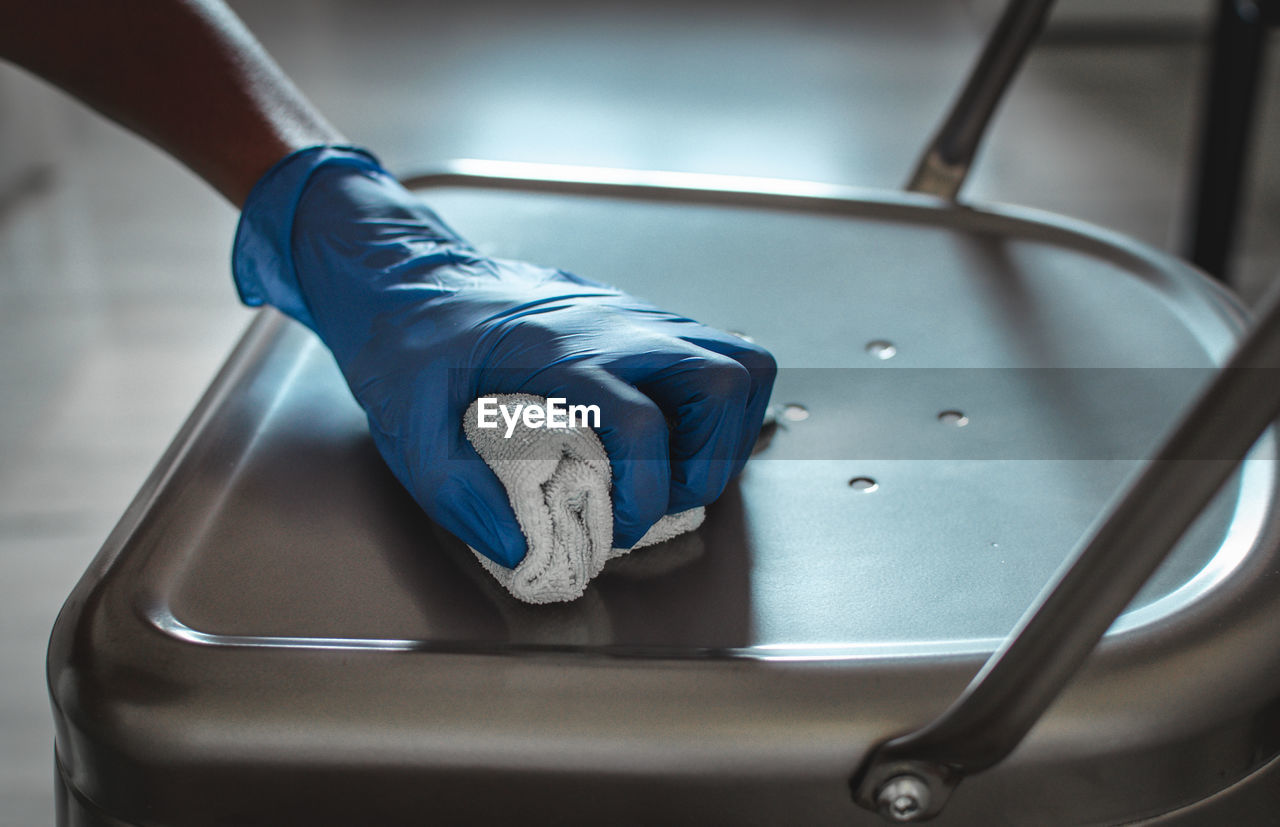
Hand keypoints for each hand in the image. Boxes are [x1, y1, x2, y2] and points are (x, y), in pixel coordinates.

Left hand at [233, 147, 775, 566]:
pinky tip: (670, 432)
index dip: (646, 493)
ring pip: (737, 360)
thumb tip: (524, 547)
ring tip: (680, 467)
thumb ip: (461, 496)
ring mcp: (635, 315)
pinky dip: (712, 404)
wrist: (410, 278)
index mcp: (559, 351)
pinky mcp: (640, 319)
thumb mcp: (410, 431)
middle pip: (726, 377)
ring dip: (727, 429)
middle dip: (714, 458)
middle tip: (668, 494)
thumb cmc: (409, 347)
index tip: (619, 527)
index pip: (642, 423)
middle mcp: (614, 325)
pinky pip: (714, 352)